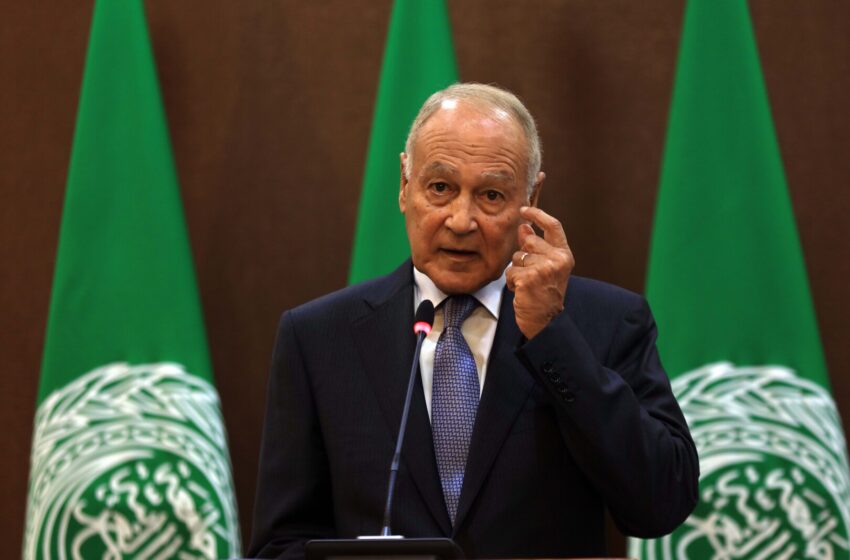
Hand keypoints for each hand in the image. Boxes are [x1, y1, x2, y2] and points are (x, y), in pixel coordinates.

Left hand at [505, 206, 573, 338]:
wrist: (545, 321)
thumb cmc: (545, 294)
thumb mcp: (546, 267)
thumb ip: (535, 246)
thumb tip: (524, 226)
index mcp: (565, 255)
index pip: (553, 226)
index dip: (538, 214)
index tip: (524, 209)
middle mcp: (558, 259)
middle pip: (529, 241)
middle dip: (524, 255)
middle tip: (531, 274)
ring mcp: (544, 268)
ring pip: (517, 257)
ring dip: (516, 271)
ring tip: (527, 285)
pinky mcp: (529, 278)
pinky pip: (510, 271)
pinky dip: (511, 282)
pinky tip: (521, 291)